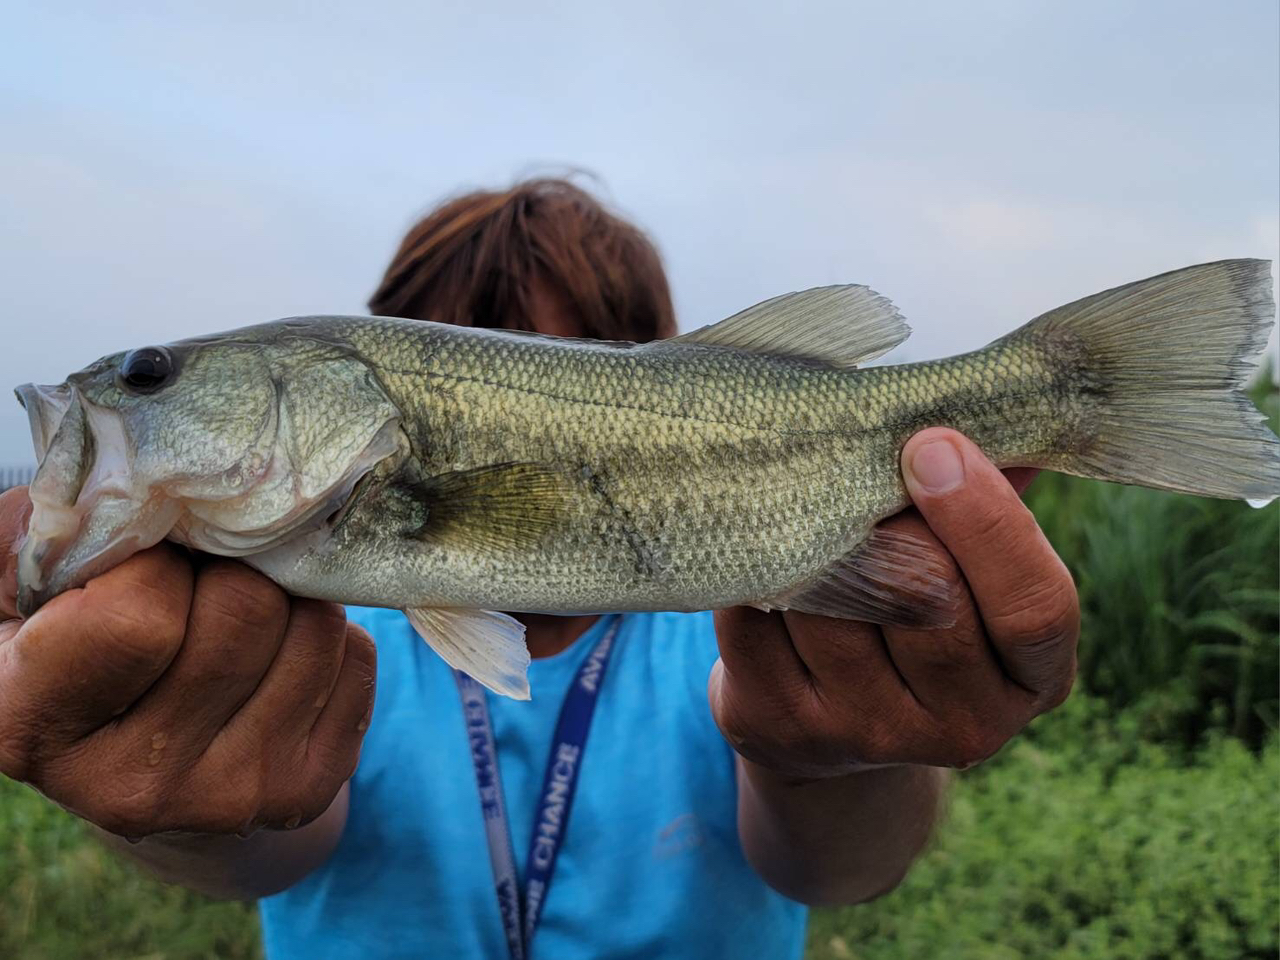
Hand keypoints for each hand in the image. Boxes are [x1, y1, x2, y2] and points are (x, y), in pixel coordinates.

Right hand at [0, 486, 375, 838]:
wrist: (139, 758)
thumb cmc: (76, 640)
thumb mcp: (26, 585)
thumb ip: (57, 533)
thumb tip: (141, 483)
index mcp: (32, 725)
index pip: (141, 618)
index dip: (156, 565)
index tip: (145, 567)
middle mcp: (128, 786)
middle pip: (247, 611)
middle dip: (232, 571)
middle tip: (205, 583)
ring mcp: (226, 798)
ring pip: (314, 627)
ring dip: (288, 599)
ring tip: (241, 616)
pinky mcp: (302, 792)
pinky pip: (357, 658)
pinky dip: (327, 636)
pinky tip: (277, 656)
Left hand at [709, 428, 1078, 777]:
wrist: (830, 724)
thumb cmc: (916, 610)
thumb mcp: (973, 572)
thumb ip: (991, 498)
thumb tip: (992, 401)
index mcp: (1032, 679)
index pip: (1035, 606)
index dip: (986, 519)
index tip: (933, 442)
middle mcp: (963, 726)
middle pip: (927, 601)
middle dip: (889, 517)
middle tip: (857, 462)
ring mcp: (868, 736)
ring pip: (832, 609)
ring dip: (812, 538)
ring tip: (805, 496)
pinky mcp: (783, 728)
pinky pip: (756, 625)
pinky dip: (750, 570)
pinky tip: (757, 547)